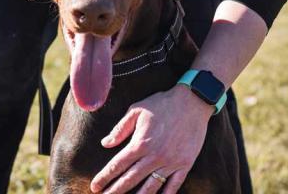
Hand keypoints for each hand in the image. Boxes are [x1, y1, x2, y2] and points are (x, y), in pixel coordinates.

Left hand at [91, 86, 212, 192]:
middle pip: (131, 180)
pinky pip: (174, 186)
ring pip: (151, 187)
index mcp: (140, 143)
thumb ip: (120, 129)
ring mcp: (171, 163)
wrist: (192, 103)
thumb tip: (105, 144)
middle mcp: (154, 156)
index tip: (95, 186)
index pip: (117, 165)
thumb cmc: (161, 104)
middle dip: (116, 191)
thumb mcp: (136, 111)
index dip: (105, 177)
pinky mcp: (185, 165)